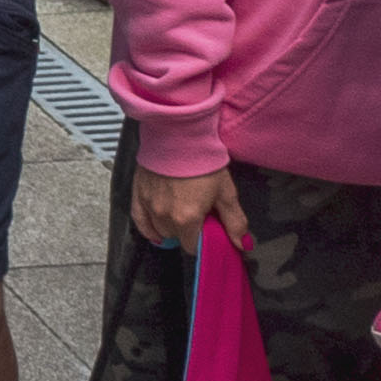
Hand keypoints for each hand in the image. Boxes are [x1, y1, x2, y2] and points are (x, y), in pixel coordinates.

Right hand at [133, 165, 250, 250]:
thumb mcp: (225, 191)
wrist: (177, 133)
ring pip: (159, 231)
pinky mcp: (137, 193)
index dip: (203, 240)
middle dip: (187, 232)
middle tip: (198, 216)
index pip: (193, 247)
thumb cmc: (201, 159)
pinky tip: (156, 232)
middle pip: (176, 238)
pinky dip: (148, 229)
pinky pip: (139, 221)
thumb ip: (234, 221)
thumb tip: (242, 244)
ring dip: (170, 228)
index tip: (208, 230)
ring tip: (180, 215)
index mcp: (186, 218)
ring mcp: (149, 205)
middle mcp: (164, 215)